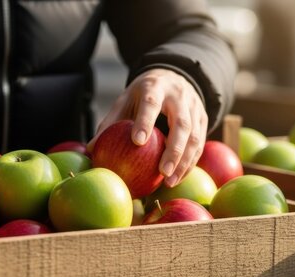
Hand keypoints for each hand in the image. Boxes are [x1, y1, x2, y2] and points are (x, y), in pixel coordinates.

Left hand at [90, 68, 207, 186]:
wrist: (172, 78)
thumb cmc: (140, 96)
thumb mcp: (124, 102)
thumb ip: (109, 124)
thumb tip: (90, 149)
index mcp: (155, 87)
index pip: (151, 104)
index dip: (145, 122)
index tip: (137, 142)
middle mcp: (179, 96)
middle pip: (181, 123)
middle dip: (173, 149)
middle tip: (162, 172)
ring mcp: (194, 107)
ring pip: (194, 136)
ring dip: (184, 161)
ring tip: (169, 181)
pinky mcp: (204, 119)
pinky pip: (200, 143)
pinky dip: (190, 162)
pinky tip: (178, 177)